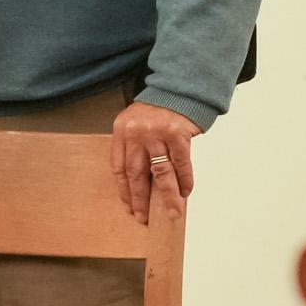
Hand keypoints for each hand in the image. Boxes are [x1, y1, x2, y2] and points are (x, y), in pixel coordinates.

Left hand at [109, 101, 198, 222]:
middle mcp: (136, 133)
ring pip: (161, 172)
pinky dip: (185, 179)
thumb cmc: (158, 110)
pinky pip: (181, 163)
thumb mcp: (137, 124)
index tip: (129, 207)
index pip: (119, 167)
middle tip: (144, 218)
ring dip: (167, 196)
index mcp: (122, 131)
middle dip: (140, 199)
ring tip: (172, 212)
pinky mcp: (177, 133)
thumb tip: (142, 185)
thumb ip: (136, 149)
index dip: (124, 190)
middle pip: (136, 174)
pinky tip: (186, 192)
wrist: (180, 87)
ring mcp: (157, 133)